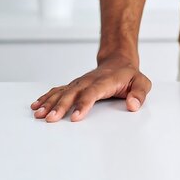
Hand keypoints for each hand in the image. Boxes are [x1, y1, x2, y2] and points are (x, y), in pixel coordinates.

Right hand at [30, 54, 150, 121]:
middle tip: (50, 118)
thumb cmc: (129, 75)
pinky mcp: (74, 85)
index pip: (93, 92)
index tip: (74, 117)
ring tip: (39, 114)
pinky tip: (36, 105)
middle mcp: (89, 81)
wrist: (118, 61)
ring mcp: (80, 82)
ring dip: (50, 102)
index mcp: (106, 81)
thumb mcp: (142, 82)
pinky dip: (47, 97)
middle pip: (73, 93)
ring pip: (63, 92)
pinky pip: (58, 90)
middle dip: (60, 106)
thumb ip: (139, 94)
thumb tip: (133, 105)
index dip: (83, 104)